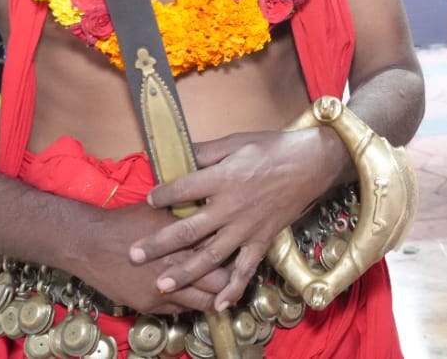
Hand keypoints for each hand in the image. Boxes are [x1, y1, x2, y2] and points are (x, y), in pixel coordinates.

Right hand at [73, 202, 234, 316]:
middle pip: (218, 283)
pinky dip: (189, 304)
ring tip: (222, 293)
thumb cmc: (126, 221)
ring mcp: (162, 291)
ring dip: (213, 298)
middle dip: (230, 282)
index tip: (242, 251)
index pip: (222, 255)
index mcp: (183, 241)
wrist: (89, 243)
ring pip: (202, 302)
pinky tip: (194, 296)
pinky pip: (179, 311)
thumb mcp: (161, 209)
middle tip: (238, 277)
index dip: (235, 255)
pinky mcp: (149, 305)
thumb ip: (186, 213)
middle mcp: (176, 269)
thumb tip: (208, 205)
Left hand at [130, 128, 344, 310]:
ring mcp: (247, 227)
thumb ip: (206, 151)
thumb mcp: (236, 141)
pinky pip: (246, 268)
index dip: (162, 195)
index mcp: (223, 178)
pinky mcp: (262, 239)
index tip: (148, 199)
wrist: (312, 163)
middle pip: (188, 230)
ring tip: (163, 284)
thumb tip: (177, 154)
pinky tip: (219, 304)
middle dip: (159, 244)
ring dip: (186, 272)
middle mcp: (231, 207)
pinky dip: (234, 288)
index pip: (183, 190)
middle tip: (134, 254)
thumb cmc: (272, 148)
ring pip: (211, 256)